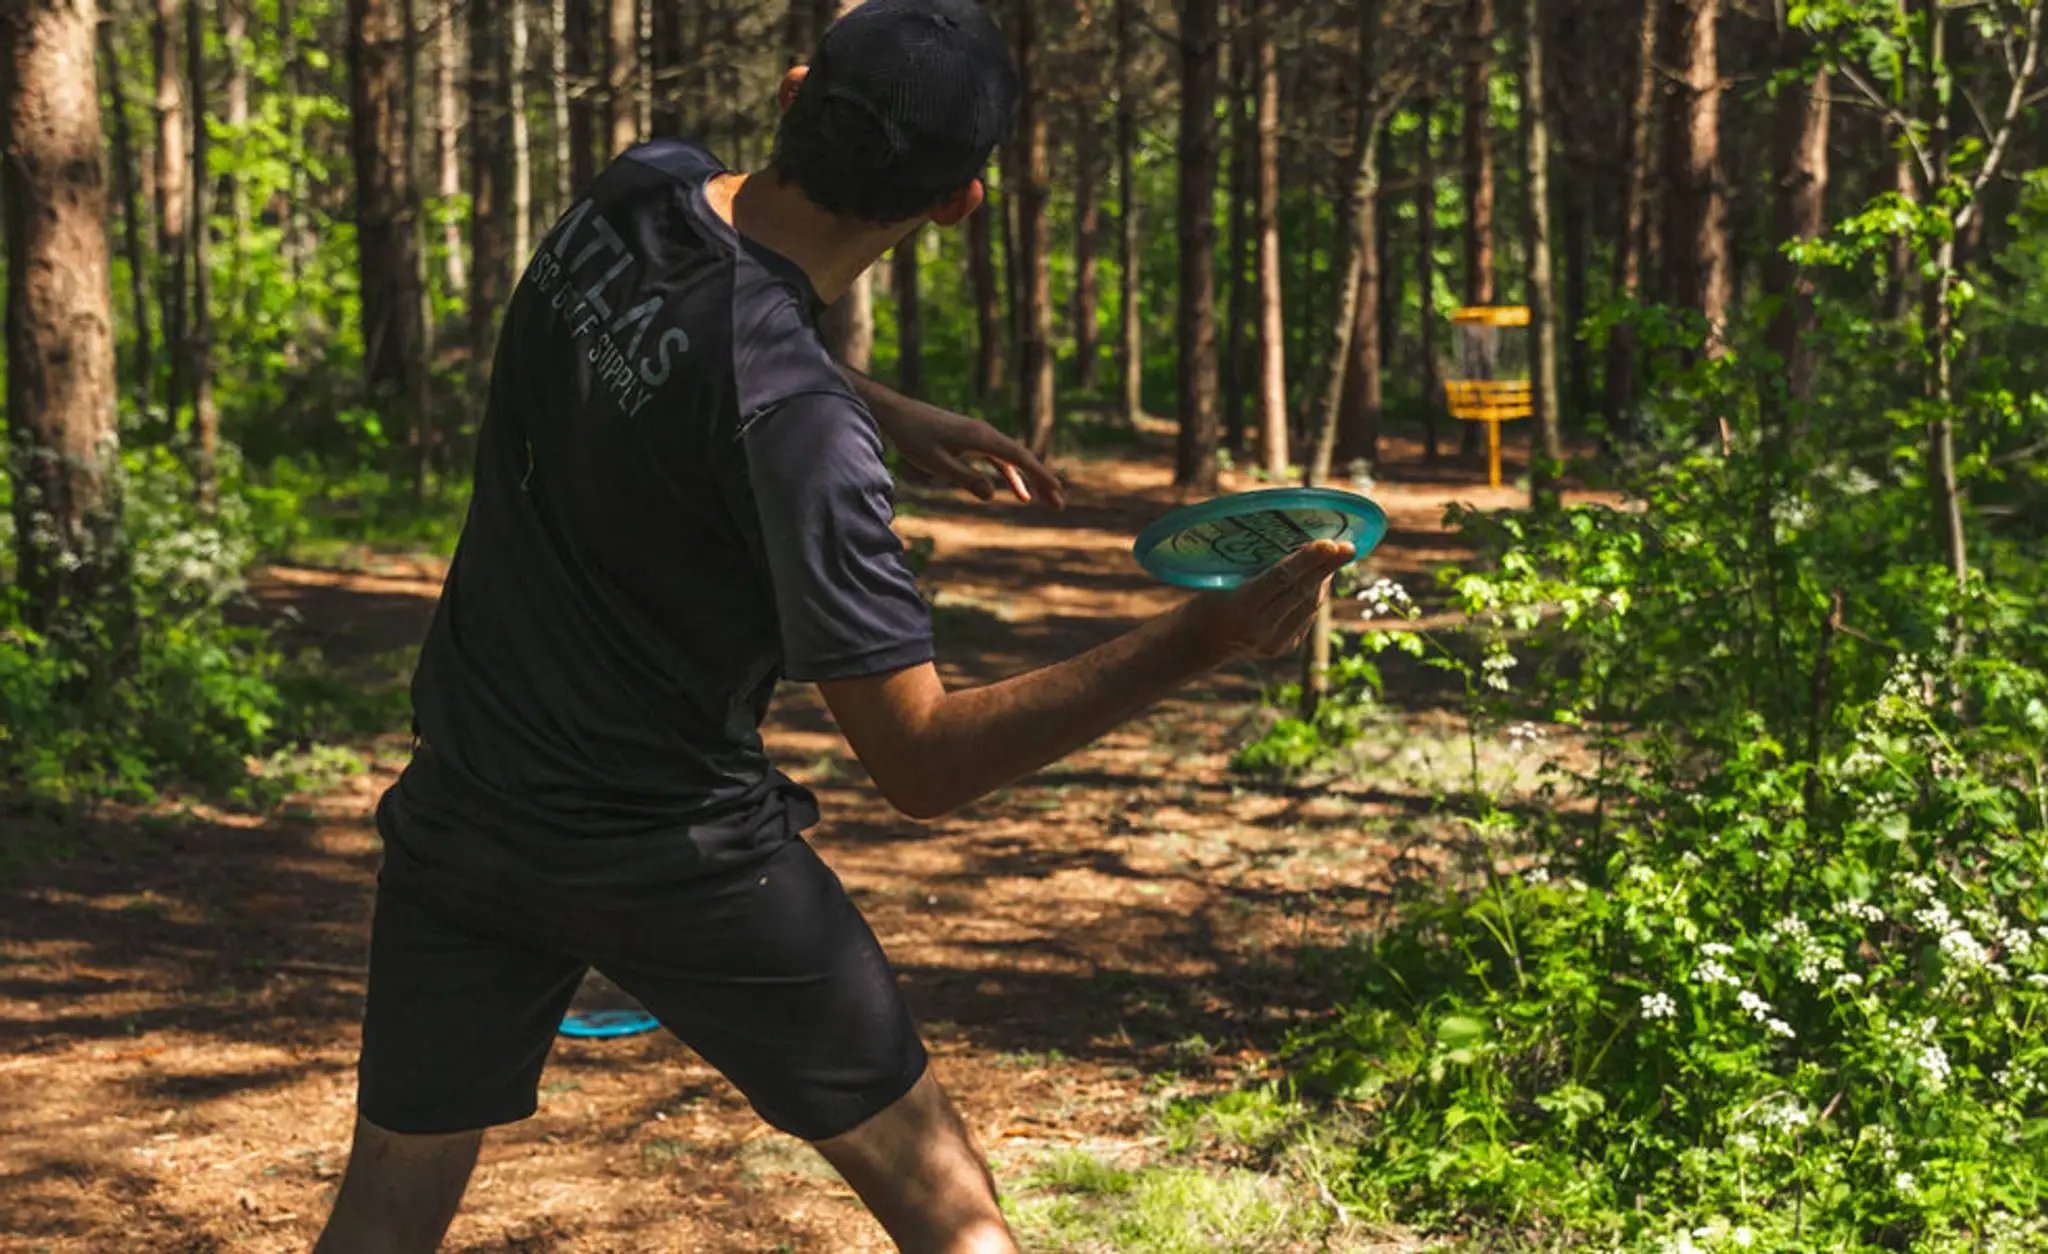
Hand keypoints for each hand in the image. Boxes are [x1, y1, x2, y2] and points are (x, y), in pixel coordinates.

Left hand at [870, 393, 1068, 507]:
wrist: (899, 413)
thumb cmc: (914, 437)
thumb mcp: (936, 463)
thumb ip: (964, 478)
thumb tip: (992, 494)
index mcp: (980, 437)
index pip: (1018, 457)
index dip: (1039, 475)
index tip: (1056, 490)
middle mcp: (986, 433)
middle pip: (1022, 458)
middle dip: (1042, 481)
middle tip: (1060, 504)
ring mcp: (980, 436)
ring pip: (1013, 459)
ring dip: (1030, 479)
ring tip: (1045, 501)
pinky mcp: (972, 439)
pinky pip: (1000, 459)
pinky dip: (1012, 475)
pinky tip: (1019, 492)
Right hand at [1178, 540, 1354, 664]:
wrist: (1197, 644)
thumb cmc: (1207, 602)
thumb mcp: (1224, 582)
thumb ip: (1260, 572)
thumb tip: (1300, 549)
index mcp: (1240, 607)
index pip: (1281, 578)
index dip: (1308, 559)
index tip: (1330, 542)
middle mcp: (1260, 628)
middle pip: (1302, 591)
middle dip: (1327, 567)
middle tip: (1348, 547)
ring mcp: (1274, 642)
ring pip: (1309, 605)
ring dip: (1324, 580)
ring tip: (1336, 558)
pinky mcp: (1283, 648)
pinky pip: (1306, 617)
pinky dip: (1314, 596)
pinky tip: (1320, 580)